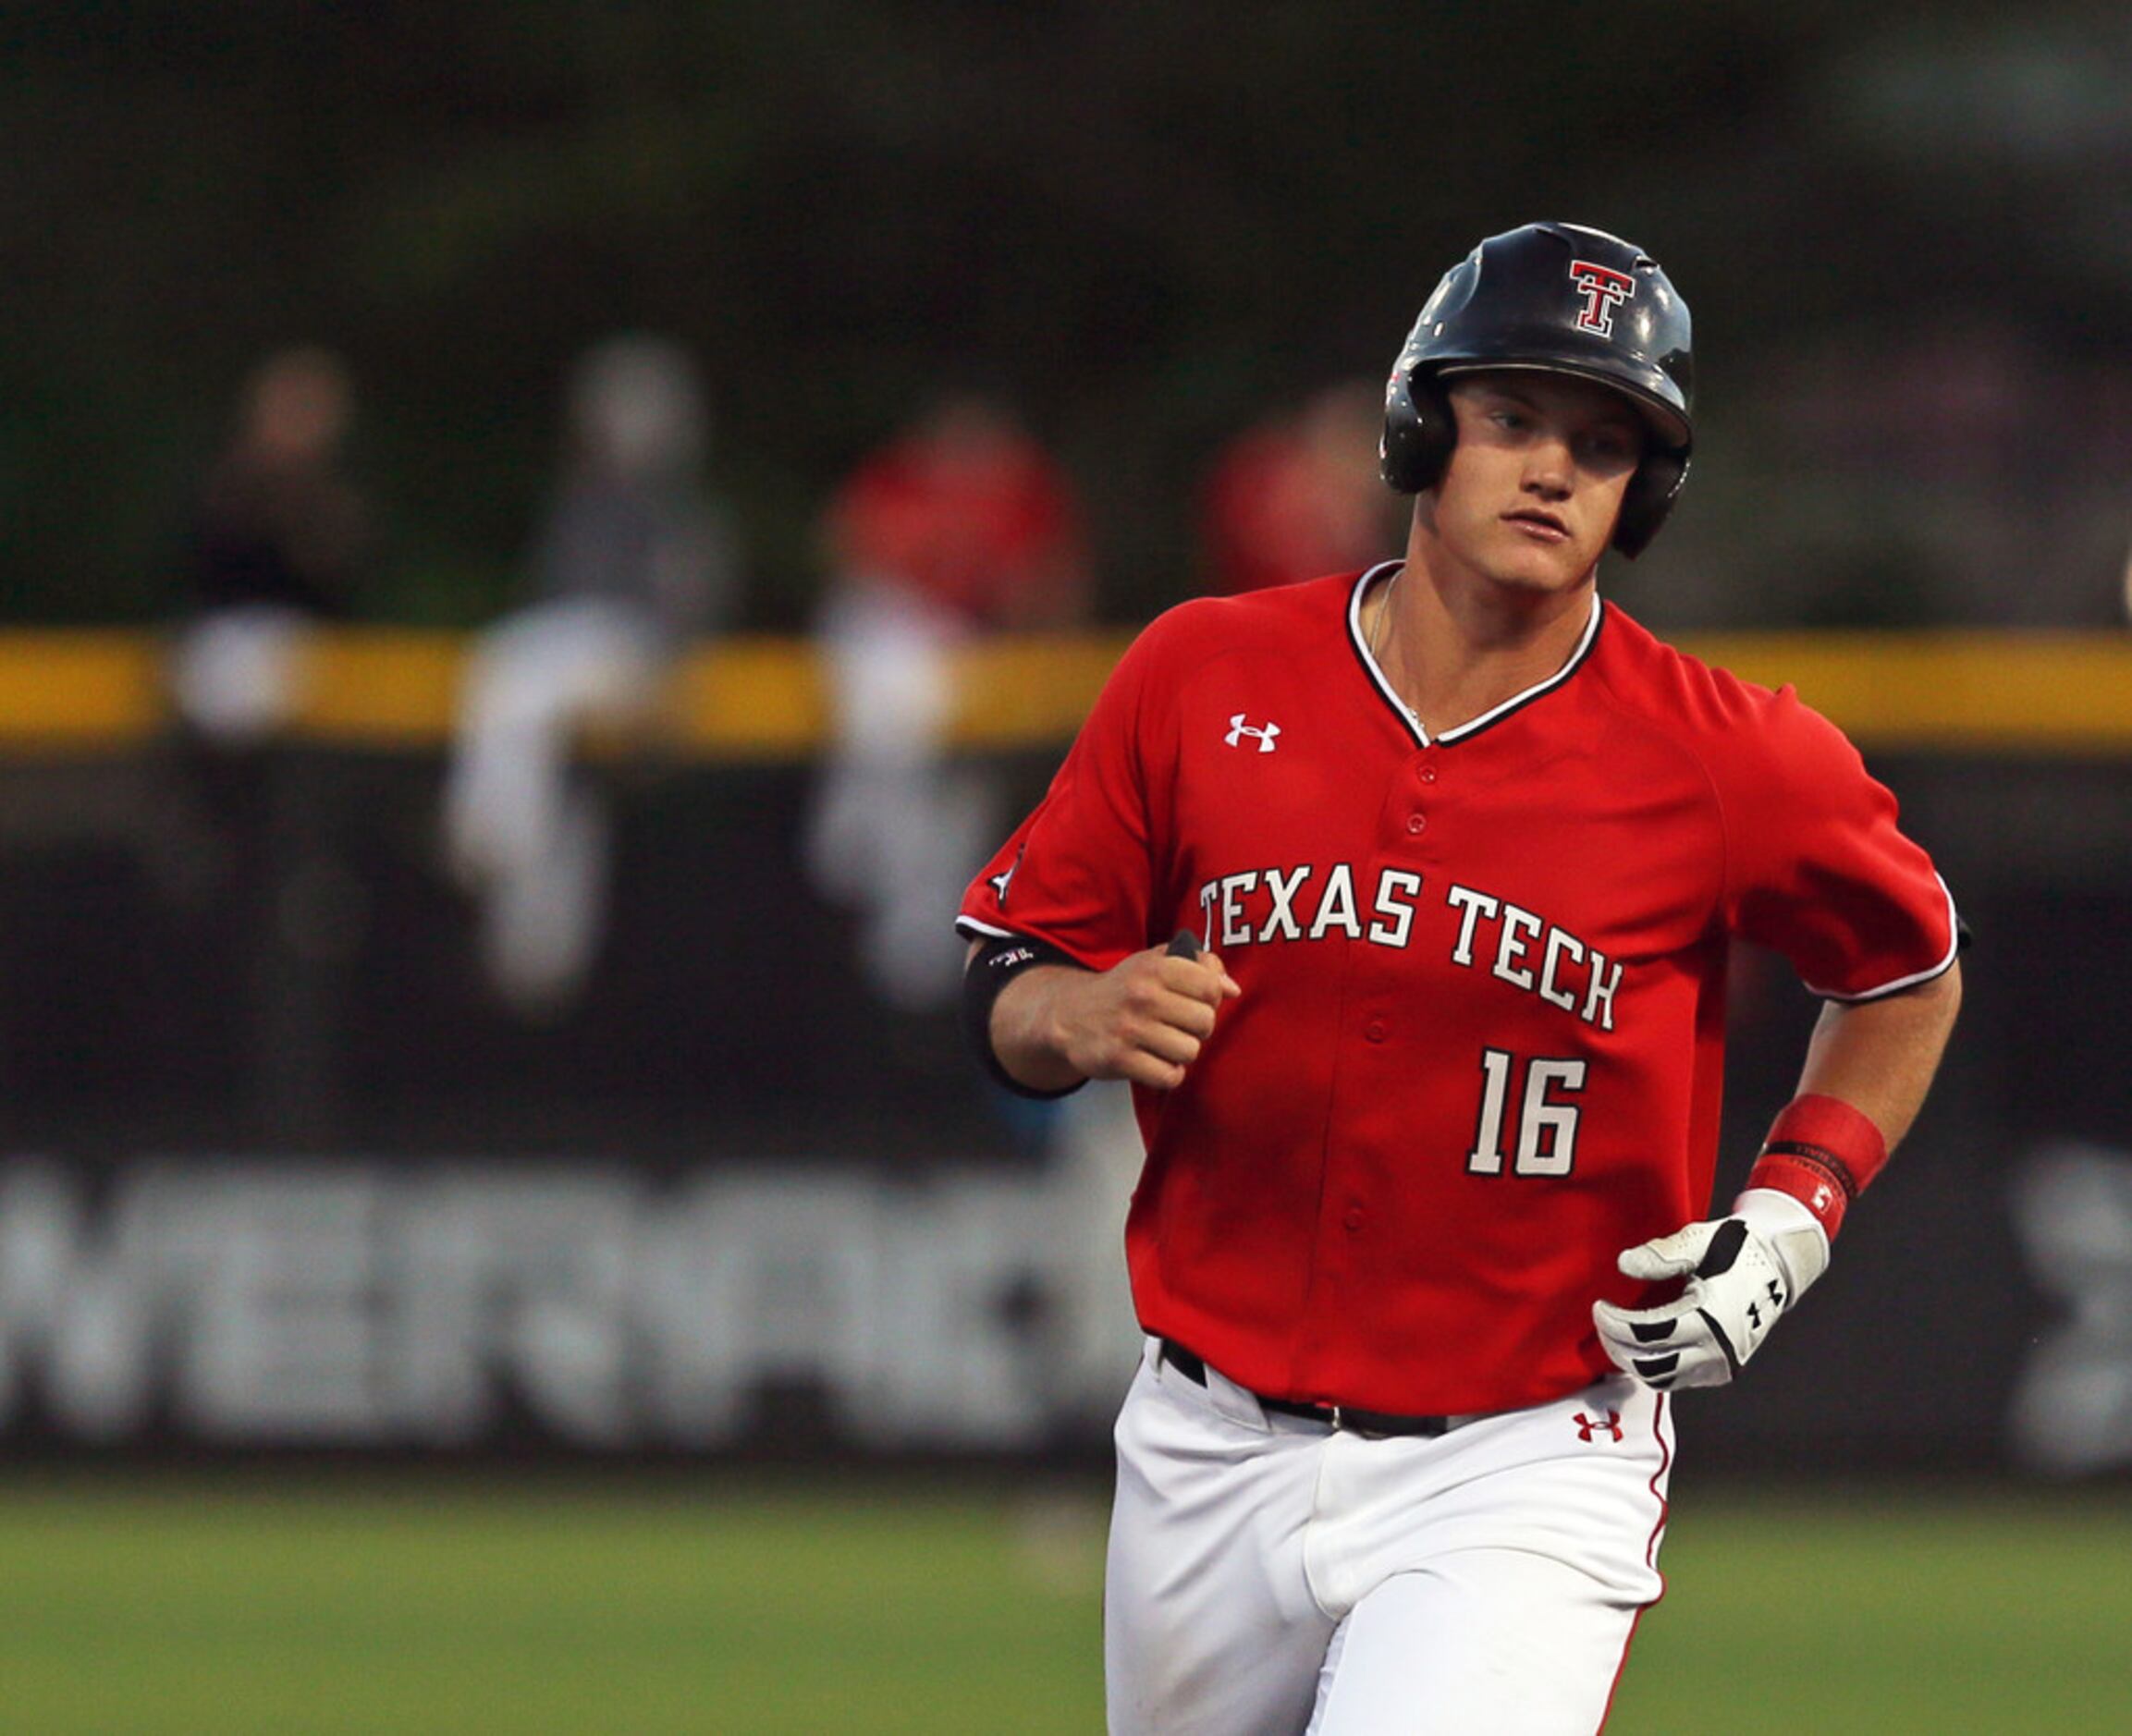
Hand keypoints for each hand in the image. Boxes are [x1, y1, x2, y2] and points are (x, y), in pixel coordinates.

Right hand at [997, 932, 1239, 1092]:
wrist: (1069, 1016)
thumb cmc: (1124, 989)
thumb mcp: (1155, 963)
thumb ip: (1199, 965)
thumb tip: (1233, 989)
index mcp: (1155, 967)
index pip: (1210, 987)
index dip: (1210, 998)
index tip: (1194, 1001)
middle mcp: (1143, 995)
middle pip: (1205, 1022)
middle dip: (1197, 1028)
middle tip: (1178, 1026)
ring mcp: (1130, 1029)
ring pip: (1190, 1051)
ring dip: (1181, 1052)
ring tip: (1165, 1044)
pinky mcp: (1120, 1059)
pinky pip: (1169, 1076)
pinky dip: (1168, 1074)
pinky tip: (1156, 1062)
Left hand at [1592, 1189, 1829, 1389]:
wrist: (1778, 1265)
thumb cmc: (1737, 1247)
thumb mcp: (1700, 1239)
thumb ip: (1663, 1253)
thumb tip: (1625, 1264)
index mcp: (1713, 1317)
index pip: (1649, 1332)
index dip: (1616, 1323)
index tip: (1598, 1306)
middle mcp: (1719, 1349)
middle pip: (1650, 1363)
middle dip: (1616, 1344)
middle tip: (1600, 1320)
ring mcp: (1721, 1365)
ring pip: (1662, 1379)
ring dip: (1631, 1361)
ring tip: (1614, 1334)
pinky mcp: (1722, 1371)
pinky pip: (1677, 1380)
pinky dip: (1652, 1367)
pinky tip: (1637, 1346)